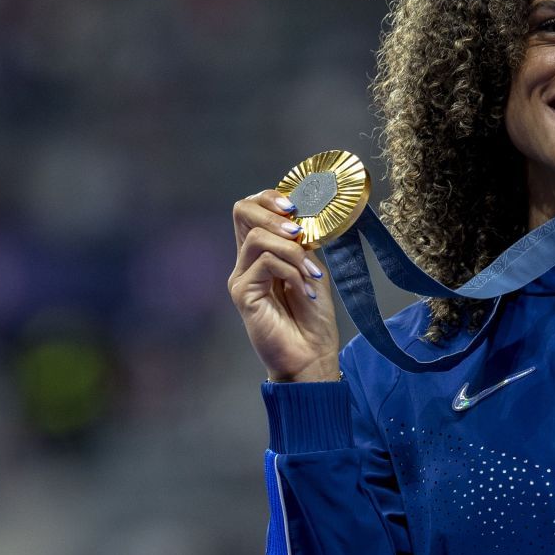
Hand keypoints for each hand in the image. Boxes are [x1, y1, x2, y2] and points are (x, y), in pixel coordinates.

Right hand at [228, 189, 342, 381]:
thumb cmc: (313, 319)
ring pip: (257, 237)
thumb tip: (300, 218)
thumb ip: (302, 245)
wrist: (312, 356)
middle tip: (300, 231)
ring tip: (312, 274)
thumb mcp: (313, 271)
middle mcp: (246, 262)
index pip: (251, 208)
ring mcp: (241, 277)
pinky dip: (292, 271)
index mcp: (262, 253)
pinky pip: (265, 263)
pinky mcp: (242, 293)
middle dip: (274, 213)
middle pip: (242, 211)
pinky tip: (306, 289)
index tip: (296, 208)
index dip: (270, 198)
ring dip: (292, 251)